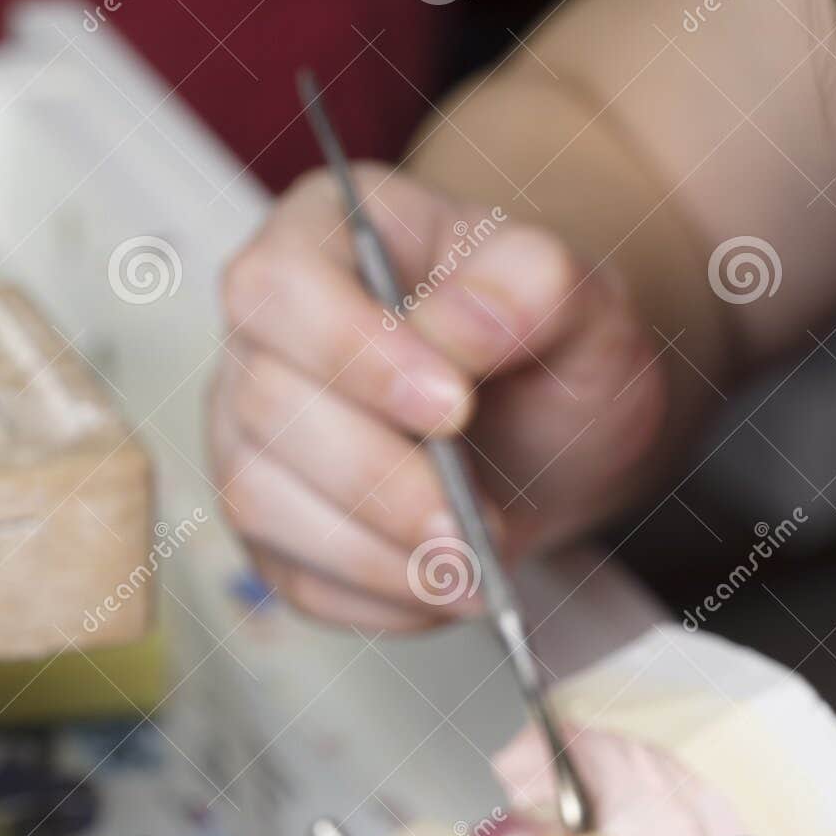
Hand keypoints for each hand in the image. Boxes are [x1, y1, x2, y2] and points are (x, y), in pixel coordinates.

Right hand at [210, 166, 665, 630]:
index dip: (352, 351)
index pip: (280, 284)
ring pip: (261, 499)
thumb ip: (530, 286)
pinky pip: (294, 577)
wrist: (560, 434)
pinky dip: (378, 597)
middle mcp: (265, 338)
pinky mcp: (275, 529)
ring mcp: (255, 437)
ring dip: (374, 552)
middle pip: (267, 405)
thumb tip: (458, 328)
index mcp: (324, 237)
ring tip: (475, 569)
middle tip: (472, 523)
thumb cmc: (551, 348)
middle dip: (377, 479)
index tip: (452, 406)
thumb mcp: (580, 297)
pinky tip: (448, 587)